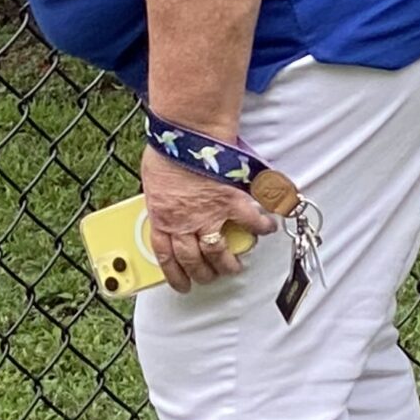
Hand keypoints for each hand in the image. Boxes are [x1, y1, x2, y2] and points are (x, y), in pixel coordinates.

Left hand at [139, 146, 277, 293]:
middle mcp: (184, 222)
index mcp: (161, 217)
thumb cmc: (165, 152)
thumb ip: (162, 200)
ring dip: (228, 263)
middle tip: (211, 277)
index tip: (183, 285)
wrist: (184, 135)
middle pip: (194, 260)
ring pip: (218, 252)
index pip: (165, 256)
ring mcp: (208, 215)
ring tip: (235, 266)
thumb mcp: (152, 181)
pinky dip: (261, 226)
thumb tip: (166, 206)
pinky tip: (267, 228)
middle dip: (204, 274)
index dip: (174, 275)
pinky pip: (250, 220)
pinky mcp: (229, 202)